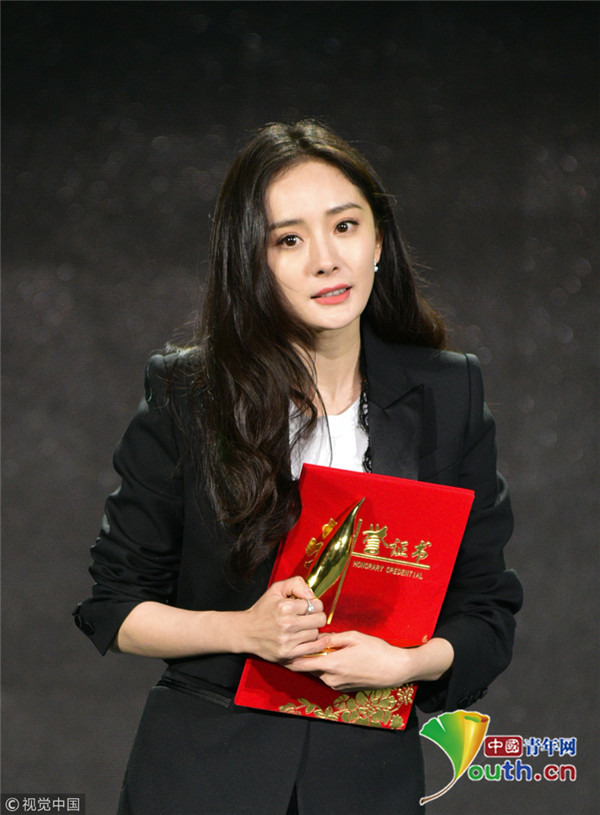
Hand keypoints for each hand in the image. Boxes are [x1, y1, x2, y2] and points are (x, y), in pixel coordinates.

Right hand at [240, 576, 329, 662]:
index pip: (315, 604)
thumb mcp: (276, 589)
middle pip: (319, 619)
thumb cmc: (263, 610)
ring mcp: (287, 641)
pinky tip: (315, 638)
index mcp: (284, 607)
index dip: (313, 604)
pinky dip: (317, 643)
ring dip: (312, 630)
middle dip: (317, 616)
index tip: (308, 606)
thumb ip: (295, 584)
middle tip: (309, 616)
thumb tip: (312, 594)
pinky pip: (312, 648)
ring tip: (303, 627)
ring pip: (315, 633)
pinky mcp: (288, 654)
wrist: (246, 631)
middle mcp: (286, 624)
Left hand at [286, 632, 453, 691]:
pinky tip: (332, 658)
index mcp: (331, 664)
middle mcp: (331, 678)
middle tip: (296, 645)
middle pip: (309, 669)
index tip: (281, 650)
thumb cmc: (376, 650)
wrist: (395, 670)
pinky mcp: (344, 688)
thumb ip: (333, 638)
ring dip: (316, 663)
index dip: (290, 658)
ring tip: (316, 649)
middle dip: (303, 658)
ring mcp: (338, 685)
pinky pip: (329, 677)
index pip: (302, 664)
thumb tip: (319, 636)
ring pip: (319, 673)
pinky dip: (327, 668)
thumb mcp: (354, 637)